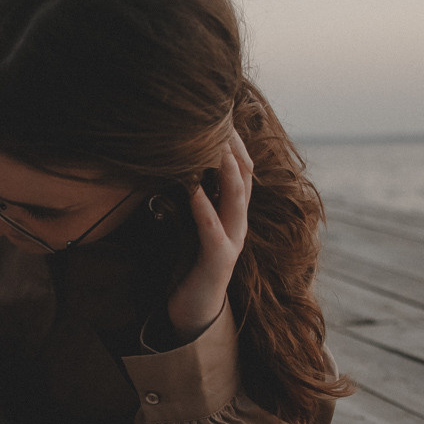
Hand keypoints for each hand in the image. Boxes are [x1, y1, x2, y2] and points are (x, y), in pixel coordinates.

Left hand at [166, 131, 252, 341]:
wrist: (193, 309)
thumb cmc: (188, 263)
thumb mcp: (192, 223)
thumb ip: (193, 197)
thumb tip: (178, 164)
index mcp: (234, 212)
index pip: (243, 168)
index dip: (235, 141)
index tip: (219, 114)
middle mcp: (239, 222)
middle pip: (245, 175)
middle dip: (233, 146)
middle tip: (219, 118)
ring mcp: (232, 240)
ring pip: (237, 197)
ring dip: (225, 169)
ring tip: (212, 144)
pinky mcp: (218, 259)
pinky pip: (212, 227)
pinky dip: (203, 206)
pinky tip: (192, 188)